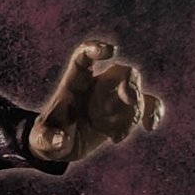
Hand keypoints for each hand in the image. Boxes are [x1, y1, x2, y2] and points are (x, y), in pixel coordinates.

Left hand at [29, 39, 164, 165]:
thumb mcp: (41, 140)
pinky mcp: (125, 111)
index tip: (110, 52)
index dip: (96, 49)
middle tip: (129, 101)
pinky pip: (147, 104)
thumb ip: (46, 139)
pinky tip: (150, 126)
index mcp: (74, 83)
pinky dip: (153, 112)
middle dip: (130, 85)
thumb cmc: (47, 137)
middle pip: (120, 72)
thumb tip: (58, 140)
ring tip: (116, 137)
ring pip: (136, 91)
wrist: (61, 145)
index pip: (84, 57)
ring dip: (135, 112)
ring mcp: (113, 97)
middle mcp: (97, 85)